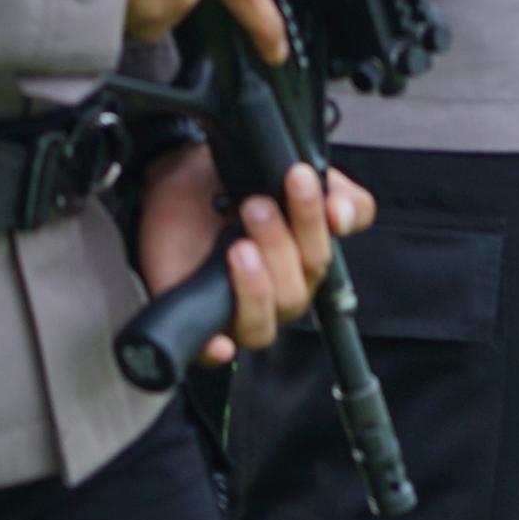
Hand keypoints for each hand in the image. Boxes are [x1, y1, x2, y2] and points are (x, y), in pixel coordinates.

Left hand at [131, 148, 373, 368]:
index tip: (315, 193)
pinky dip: (217, 348)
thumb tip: (343, 216)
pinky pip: (213, 352)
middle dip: (282, 244)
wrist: (175, 180)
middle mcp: (278, 285)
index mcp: (305, 252)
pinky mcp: (200, 320)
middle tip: (257, 205)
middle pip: (300, 289)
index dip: (324, 228)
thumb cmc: (229, 179)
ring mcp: (239, 307)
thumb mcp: (284, 167)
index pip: (329, 253)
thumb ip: (328, 188)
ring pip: (265, 323)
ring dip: (257, 287)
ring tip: (239, 246)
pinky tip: (220, 342)